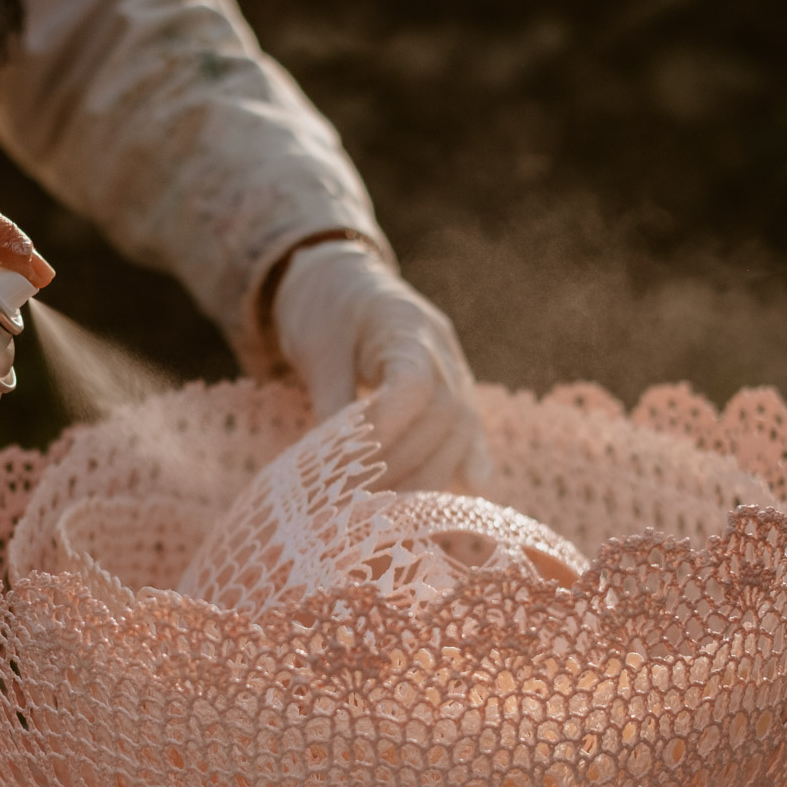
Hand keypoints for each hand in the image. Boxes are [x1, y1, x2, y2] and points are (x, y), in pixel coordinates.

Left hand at [273, 239, 489, 490]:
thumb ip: (329, 403)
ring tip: (391, 510)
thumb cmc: (323, 309)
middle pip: (444, 415)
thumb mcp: (316, 350)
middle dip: (406, 465)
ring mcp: (455, 365)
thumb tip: (332, 472)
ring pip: (461, 427)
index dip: (389, 429)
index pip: (413, 384)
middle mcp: (441, 346)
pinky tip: (470, 487)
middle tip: (365, 504)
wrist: (340, 276)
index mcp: (404, 324)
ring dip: (429, 474)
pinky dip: (467, 459)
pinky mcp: (455, 386)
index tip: (354, 463)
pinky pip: (470, 426)